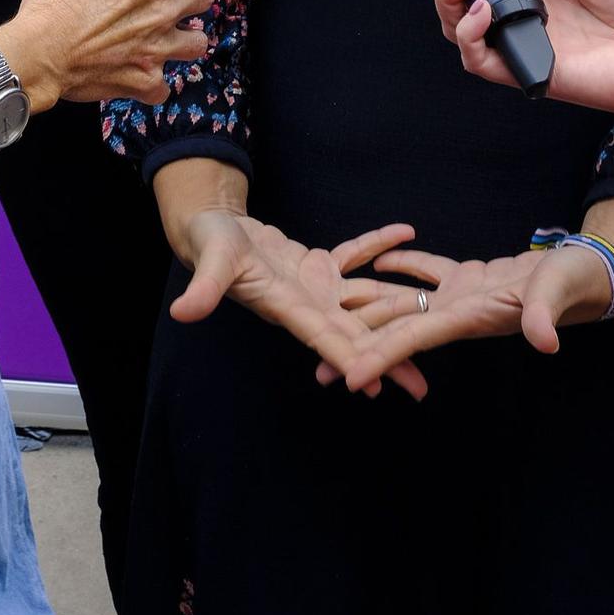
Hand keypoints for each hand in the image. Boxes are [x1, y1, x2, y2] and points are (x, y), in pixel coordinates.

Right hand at [0, 0, 220, 110]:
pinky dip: (156, 82)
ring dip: (186, 38)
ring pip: (199, 43)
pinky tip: (143, 73)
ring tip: (170, 37)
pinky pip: (166, 86)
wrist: (38, 53)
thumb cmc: (54, 6)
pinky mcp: (144, 82)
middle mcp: (163, 13)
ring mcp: (157, 51)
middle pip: (206, 0)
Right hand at [169, 210, 428, 399]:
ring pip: (362, 302)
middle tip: (419, 385)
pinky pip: (355, 256)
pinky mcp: (317, 264)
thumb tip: (183, 312)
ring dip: (393, 313)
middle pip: (352, 334)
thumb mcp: (210, 260)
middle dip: (384, 358)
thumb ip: (203, 287)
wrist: (212, 228)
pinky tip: (406, 234)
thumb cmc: (210, 242)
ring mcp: (315, 286)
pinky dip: (379, 246)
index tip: (374, 385)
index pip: (321, 337)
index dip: (347, 359)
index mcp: (284, 306)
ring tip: (430, 326)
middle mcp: (306, 303)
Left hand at [332, 239, 613, 391]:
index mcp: (471, 317)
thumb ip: (546, 314)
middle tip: (317, 367)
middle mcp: (459, 313)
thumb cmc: (577, 279)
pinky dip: (403, 266)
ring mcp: (462, 297)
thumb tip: (545, 340)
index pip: (416, 339)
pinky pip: (428, 272)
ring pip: (406, 302)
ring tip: (332, 314)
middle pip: (399, 330)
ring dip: (372, 308)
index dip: (382, 357)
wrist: (590, 271)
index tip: (347, 379)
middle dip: (361, 348)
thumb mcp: (559, 291)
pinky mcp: (470, 278)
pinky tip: (378, 261)